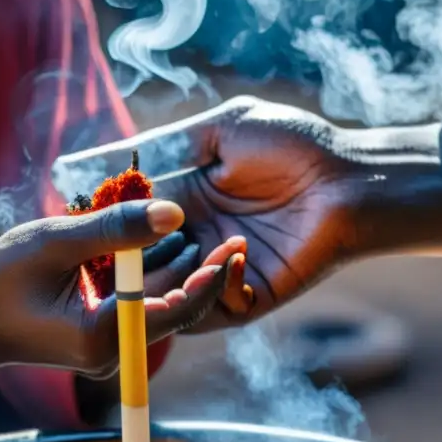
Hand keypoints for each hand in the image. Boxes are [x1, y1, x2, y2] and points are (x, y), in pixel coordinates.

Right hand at [0, 199, 243, 376]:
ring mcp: (109, 348)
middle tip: (230, 237)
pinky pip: (140, 307)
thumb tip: (176, 212)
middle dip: (201, 273)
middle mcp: (113, 351)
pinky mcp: (103, 337)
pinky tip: (160, 243)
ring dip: (176, 270)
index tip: (230, 248)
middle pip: (174, 310)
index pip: (175, 309)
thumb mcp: (56, 242)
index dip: (208, 279)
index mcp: (103, 335)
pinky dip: (151, 277)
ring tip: (199, 232)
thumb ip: (116, 227)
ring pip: (158, 306)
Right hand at [54, 97, 364, 329]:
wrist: (351, 177)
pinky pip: (217, 311)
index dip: (114, 228)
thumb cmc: (294, 144)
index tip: (90, 222)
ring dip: (173, 278)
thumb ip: (169, 144)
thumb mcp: (222, 130)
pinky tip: (233, 253)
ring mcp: (225, 273)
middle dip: (133, 262)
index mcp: (188, 204)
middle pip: (147, 267)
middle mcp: (200, 242)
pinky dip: (215, 289)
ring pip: (175, 295)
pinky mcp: (253, 296)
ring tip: (186, 248)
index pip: (136, 226)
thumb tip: (110, 156)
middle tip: (122, 251)